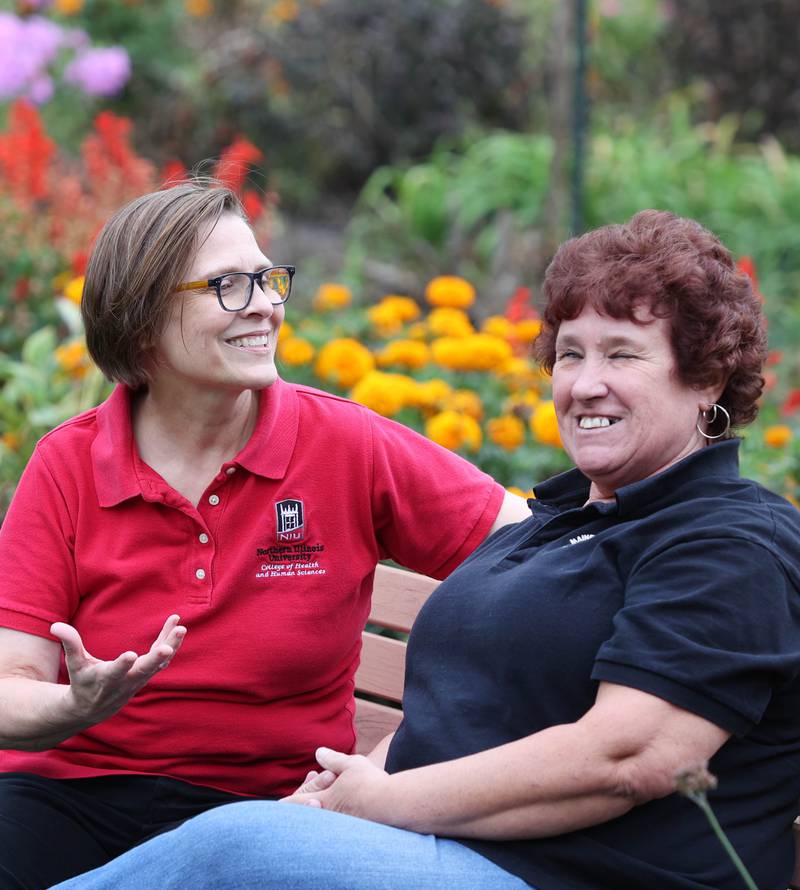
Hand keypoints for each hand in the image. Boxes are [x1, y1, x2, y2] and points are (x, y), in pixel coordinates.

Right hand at [50, 614, 186, 725]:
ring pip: (160, 663)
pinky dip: (171, 642)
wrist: (95, 706)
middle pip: (144, 670)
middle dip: (156, 659)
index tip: (130, 655)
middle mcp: (127, 681)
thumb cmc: (83, 681)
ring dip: (171, 645)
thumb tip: (55, 625)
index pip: (115, 673)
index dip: (122, 665)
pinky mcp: (149, 673)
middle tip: (167, 648)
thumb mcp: (75, 665)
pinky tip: (177, 625)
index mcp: (106, 679)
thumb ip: (70, 644)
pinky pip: (163, 658)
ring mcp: (141, 678)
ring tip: (181, 627)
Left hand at [281, 747, 392, 822]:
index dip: (286, 804)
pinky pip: (340, 825)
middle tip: (307, 794)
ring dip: (322, 809)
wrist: (392, 804)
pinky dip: (337, 815)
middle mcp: (331, 816)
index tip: (275, 805)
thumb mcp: (350, 763)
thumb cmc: (370, 782)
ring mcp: (343, 825)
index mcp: (326, 799)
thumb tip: (318, 752)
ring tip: (325, 797)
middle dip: (306, 804)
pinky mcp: (356, 830)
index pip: (298, 803)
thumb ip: (332, 759)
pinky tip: (348, 806)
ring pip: (325, 821)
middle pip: (309, 816)